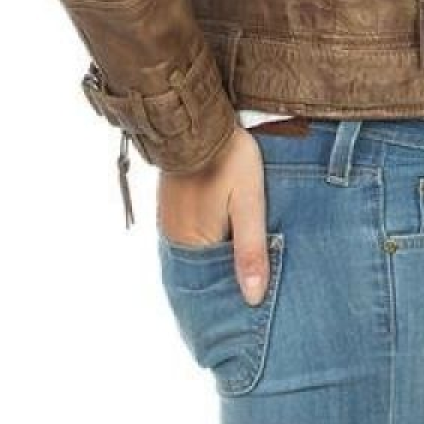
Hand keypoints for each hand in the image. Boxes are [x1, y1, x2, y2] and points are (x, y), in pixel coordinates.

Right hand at [157, 122, 269, 304]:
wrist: (203, 117)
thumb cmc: (231, 158)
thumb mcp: (249, 202)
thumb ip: (251, 249)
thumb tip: (254, 299)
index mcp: (193, 241)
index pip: (212, 286)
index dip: (233, 294)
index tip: (254, 306)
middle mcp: (174, 236)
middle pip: (200, 273)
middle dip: (223, 281)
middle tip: (252, 290)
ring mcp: (170, 219)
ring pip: (195, 255)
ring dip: (214, 262)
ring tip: (240, 268)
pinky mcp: (171, 204)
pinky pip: (188, 237)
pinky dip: (205, 245)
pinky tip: (223, 240)